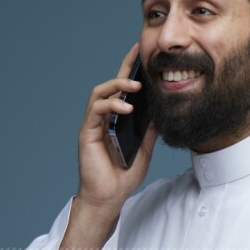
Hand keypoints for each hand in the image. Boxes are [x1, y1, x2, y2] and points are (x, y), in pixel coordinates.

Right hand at [77, 42, 157, 213]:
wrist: (109, 196)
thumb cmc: (123, 175)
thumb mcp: (145, 149)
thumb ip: (150, 130)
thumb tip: (162, 110)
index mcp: (117, 118)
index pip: (124, 89)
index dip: (131, 69)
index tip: (143, 52)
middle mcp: (104, 117)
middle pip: (112, 84)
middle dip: (125, 68)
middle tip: (139, 56)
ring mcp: (94, 123)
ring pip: (101, 93)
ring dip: (117, 86)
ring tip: (135, 86)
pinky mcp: (87, 132)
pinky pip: (96, 110)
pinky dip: (111, 105)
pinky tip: (126, 107)